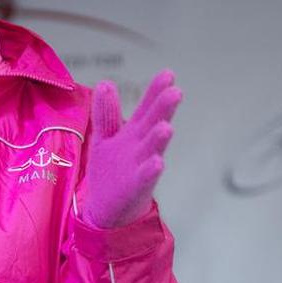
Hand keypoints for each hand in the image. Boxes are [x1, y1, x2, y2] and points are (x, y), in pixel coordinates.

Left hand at [81, 71, 181, 228]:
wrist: (109, 208)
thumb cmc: (112, 169)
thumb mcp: (105, 137)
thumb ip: (106, 113)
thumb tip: (106, 82)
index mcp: (134, 132)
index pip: (147, 108)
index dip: (155, 91)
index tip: (169, 74)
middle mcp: (141, 146)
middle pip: (152, 124)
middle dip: (163, 109)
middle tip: (176, 92)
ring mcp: (140, 166)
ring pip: (151, 149)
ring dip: (159, 138)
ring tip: (166, 127)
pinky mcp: (135, 186)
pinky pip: (145, 177)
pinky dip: (151, 170)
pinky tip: (158, 162)